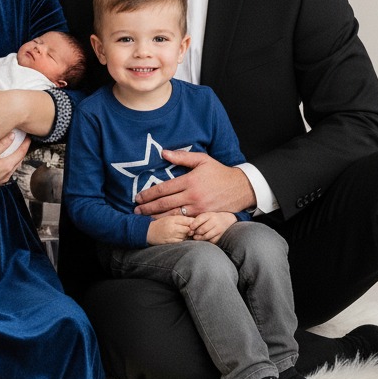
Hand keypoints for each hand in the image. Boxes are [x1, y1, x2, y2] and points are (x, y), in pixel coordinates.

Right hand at [0, 134, 30, 200]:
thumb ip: (0, 145)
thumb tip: (12, 135)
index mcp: (7, 166)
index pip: (21, 153)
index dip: (26, 144)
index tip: (28, 136)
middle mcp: (7, 174)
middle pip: (18, 160)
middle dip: (22, 151)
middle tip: (23, 142)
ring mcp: (1, 180)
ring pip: (12, 167)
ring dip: (15, 158)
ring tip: (14, 150)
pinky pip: (6, 172)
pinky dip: (8, 165)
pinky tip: (2, 162)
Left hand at [134, 151, 254, 217]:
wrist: (242, 188)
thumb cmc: (219, 172)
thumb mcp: (202, 160)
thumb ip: (182, 157)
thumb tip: (163, 152)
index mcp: (189, 181)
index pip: (164, 189)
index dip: (149, 194)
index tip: (138, 197)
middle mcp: (192, 196)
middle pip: (165, 204)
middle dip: (148, 208)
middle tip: (135, 211)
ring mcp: (199, 208)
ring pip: (173, 215)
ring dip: (157, 218)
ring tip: (144, 219)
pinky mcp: (204, 217)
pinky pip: (185, 222)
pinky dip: (173, 223)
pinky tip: (164, 225)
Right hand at [146, 215, 193, 244]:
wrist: (148, 232)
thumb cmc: (160, 224)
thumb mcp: (169, 218)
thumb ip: (181, 218)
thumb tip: (193, 220)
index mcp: (173, 219)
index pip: (189, 220)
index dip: (192, 223)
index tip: (192, 224)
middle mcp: (173, 227)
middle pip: (189, 229)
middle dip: (190, 230)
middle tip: (188, 229)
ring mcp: (172, 235)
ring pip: (186, 236)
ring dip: (186, 235)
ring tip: (181, 233)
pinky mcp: (171, 242)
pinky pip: (181, 241)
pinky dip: (182, 240)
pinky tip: (177, 237)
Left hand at [190, 211, 236, 242]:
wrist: (228, 219)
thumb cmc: (213, 217)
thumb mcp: (206, 215)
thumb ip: (198, 219)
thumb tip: (190, 228)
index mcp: (209, 215)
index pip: (199, 220)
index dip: (193, 225)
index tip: (190, 228)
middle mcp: (215, 221)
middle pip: (202, 229)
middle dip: (196, 232)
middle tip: (193, 234)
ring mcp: (219, 229)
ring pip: (207, 236)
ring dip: (200, 238)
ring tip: (196, 237)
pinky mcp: (222, 235)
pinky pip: (212, 240)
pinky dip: (207, 241)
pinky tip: (205, 239)